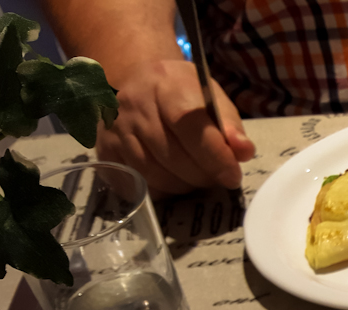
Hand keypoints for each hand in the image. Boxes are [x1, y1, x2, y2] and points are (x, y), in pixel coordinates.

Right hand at [97, 59, 255, 198]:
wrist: (135, 81)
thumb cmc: (181, 92)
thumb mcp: (211, 96)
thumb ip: (230, 125)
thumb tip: (244, 152)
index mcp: (165, 85)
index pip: (191, 127)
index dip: (215, 156)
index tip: (233, 175)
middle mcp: (134, 106)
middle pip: (173, 157)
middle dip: (203, 175)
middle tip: (218, 176)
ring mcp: (114, 130)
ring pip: (155, 176)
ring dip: (184, 185)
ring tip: (197, 176)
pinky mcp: (104, 152)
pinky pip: (139, 185)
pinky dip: (162, 189)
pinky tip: (174, 178)